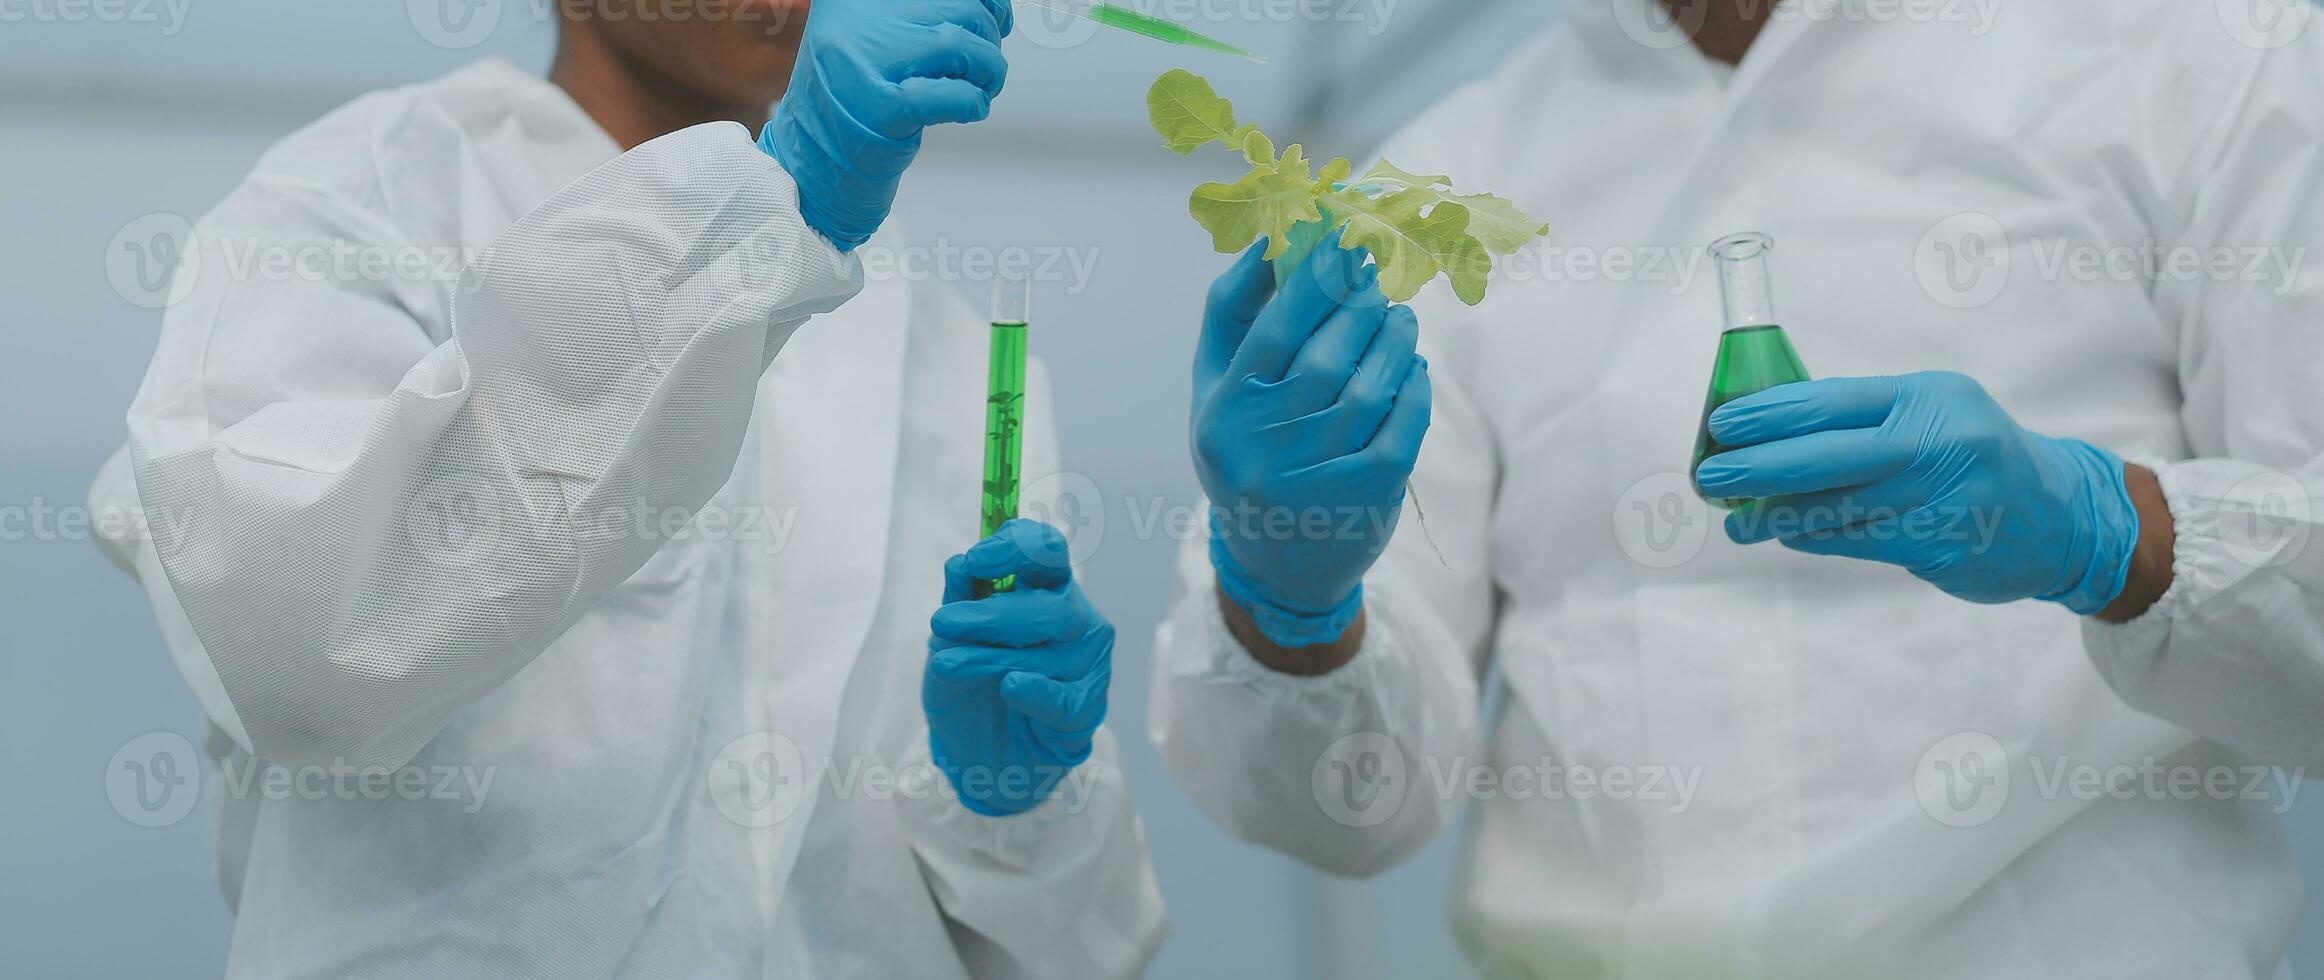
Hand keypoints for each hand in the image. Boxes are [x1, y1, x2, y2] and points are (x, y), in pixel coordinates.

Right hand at [758, 0, 1010, 249]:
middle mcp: (855, 19)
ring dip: (988, 70)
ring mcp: (868, 62)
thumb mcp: (878, 43)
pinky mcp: (883, 107)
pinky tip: (967, 108)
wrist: (812, 164)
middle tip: (982, 66)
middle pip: (959, 8)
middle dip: (986, 39)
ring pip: (961, 44)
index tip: (995, 17)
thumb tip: (993, 7)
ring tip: (979, 87)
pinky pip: (957, 93)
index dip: (983, 2)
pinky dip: (974, 102)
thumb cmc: (853, 103)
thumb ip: (924, 19)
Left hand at [925, 520, 1110, 816]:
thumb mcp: (950, 640)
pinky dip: (1036, 692)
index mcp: (1047, 590)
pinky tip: (1010, 688)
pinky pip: (1064, 700)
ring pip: (1051, 655)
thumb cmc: (970, 686)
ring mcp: (1088, 666)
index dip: (1017, 548)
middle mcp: (1076, 621)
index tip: (975, 561)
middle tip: (943, 622)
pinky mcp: (1086, 711)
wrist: (975, 752)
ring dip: (992, 658)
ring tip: (948, 665)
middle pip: (1052, 606)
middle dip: (994, 613)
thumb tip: (959, 566)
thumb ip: (959, 602)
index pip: (1048, 552)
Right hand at [1192, 232, 1431, 647]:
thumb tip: (1268, 241)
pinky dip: (1415, 388)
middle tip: (1377, 277)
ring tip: (1400, 317)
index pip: (1274, 330)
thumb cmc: (1246, 451)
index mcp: (1225, 414)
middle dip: (1360, 305)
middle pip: (1327, 354)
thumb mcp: (1219, 389)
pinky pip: (1402, 425)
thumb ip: (1234, 315)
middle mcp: (1265, 448)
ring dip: (1394, 340)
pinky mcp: (1366, 495)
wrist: (1276, 564)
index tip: (1342, 241)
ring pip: (1371, 386)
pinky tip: (1415, 368)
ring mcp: (1317, 476)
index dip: (1313, 279)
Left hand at [1693, 371, 2137, 613]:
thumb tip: (1770, 430)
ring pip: (1835, 508)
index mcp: (1928, 396)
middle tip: (1711, 477)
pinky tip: (1787, 534)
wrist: (2065, 516)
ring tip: (1738, 522)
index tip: (1722, 426)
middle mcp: (1938, 440)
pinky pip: (1857, 541)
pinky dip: (1815, 537)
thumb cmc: (1976, 456)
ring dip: (1776, 516)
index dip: (1769, 414)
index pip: (1832, 401)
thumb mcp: (1937, 414)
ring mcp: (1943, 495)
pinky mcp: (1942, 544)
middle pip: (1825, 455)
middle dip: (1757, 466)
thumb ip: (1869, 419)